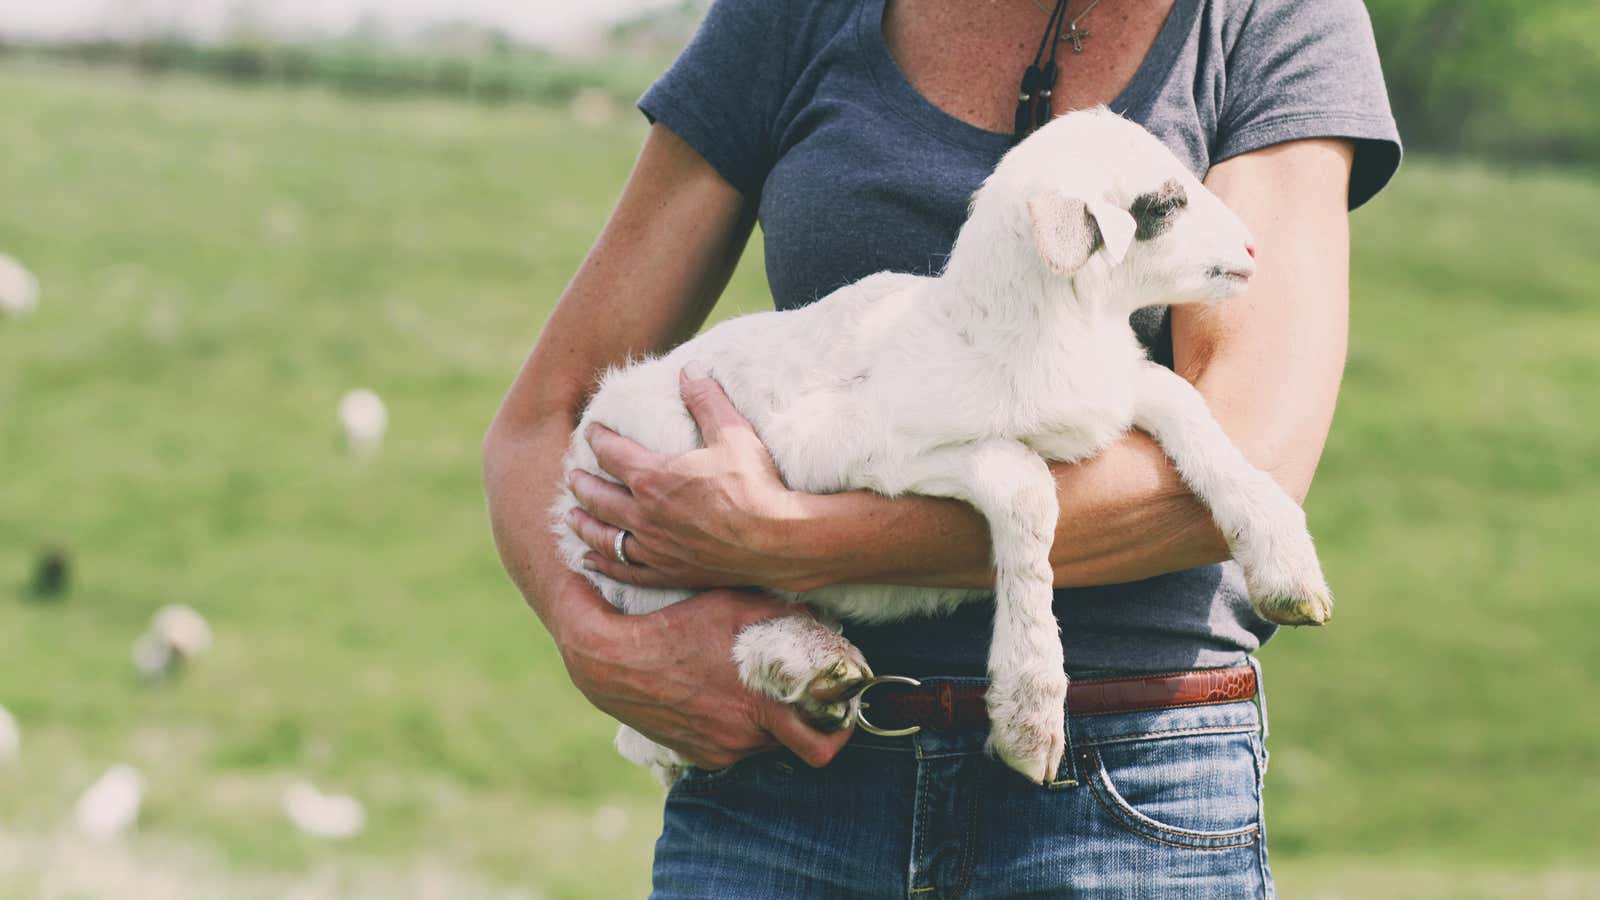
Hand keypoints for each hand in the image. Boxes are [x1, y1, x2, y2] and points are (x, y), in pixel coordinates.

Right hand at [560, 584, 851, 769]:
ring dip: (770, 722)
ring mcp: (720, 751)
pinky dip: (740, 728)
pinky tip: (726, 698)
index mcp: (760, 706)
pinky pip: (734, 747)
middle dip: (809, 723)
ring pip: (764, 744)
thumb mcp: (730, 606)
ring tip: (758, 689)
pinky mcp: (698, 756)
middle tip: (812, 699)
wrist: (611, 662)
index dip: (841, 729)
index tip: (845, 710)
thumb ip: (780, 613)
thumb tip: (819, 617)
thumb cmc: (674, 626)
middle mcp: (744, 738)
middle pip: (797, 743)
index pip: (823, 743)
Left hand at [566, 365, 827, 591]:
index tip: (591, 432)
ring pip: (604, 536)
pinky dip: (603, 565)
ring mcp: (654, 548)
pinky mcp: (668, 573)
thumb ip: (706, 399)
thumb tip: (690, 369)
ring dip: (584, 523)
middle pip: (598, 496)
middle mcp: (643, 514)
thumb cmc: (756, 485)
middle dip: (581, 483)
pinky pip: (624, 571)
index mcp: (653, 476)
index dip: (597, 439)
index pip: (611, 453)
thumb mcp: (732, 432)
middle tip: (572, 476)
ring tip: (572, 517)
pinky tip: (591, 562)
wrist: (779, 540)